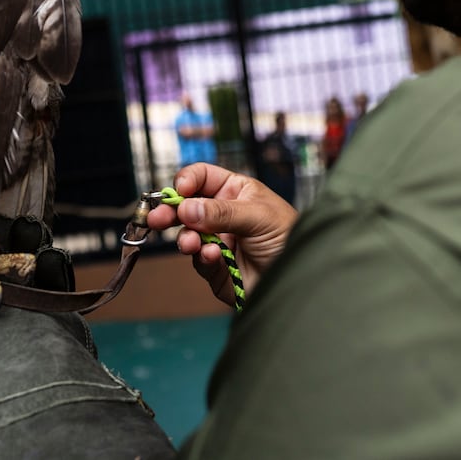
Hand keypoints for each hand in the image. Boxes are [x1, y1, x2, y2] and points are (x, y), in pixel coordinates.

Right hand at [146, 163, 297, 306]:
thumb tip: (186, 208)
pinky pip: (199, 261)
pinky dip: (202, 258)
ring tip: (190, 243)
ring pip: (188, 234)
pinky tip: (213, 257)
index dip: (187, 181)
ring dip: (185, 238)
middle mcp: (222, 214)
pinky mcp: (216, 269)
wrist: (304, 284)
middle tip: (156, 219)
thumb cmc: (290, 239)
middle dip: (170, 211)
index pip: (202, 177)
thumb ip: (221, 212)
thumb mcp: (259, 216)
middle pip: (186, 206)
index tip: (179, 190)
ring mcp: (218, 241)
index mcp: (235, 192)